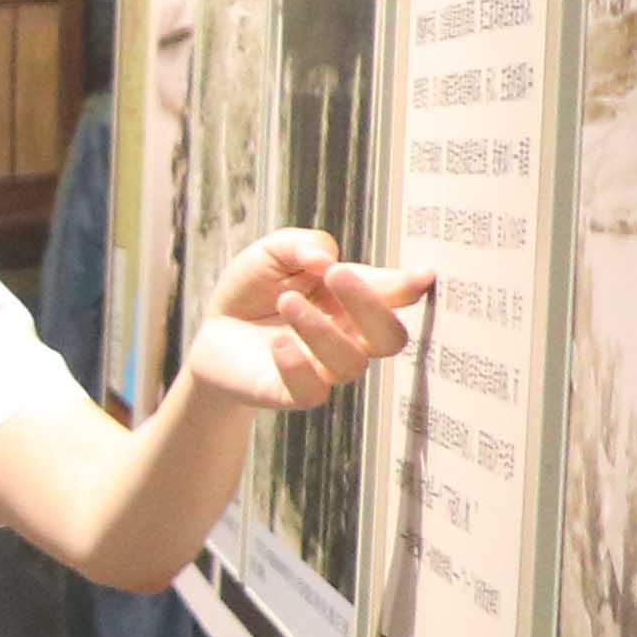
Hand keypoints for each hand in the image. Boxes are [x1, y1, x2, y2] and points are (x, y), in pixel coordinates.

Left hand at [180, 231, 430, 414]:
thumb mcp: (274, 252)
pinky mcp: (291, 392)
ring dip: (322, 329)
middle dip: (371, 306)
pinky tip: (278, 342)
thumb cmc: (255, 288)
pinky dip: (298, 366)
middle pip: (389, 337)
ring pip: (351, 363)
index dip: (410, 288)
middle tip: (336, 274)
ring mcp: (324, 368)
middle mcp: (351, 338)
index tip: (424, 275)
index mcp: (356, 302)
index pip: (395, 298)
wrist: (213, 329)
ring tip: (286, 300)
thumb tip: (326, 257)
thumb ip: (304, 244)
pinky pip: (312, 392)